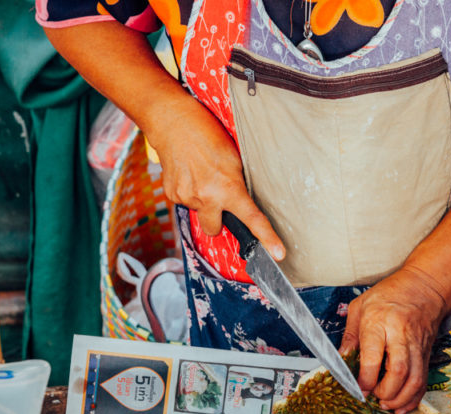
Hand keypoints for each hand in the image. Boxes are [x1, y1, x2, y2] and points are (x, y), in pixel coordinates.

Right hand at [143, 96, 285, 259]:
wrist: (172, 121)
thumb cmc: (206, 133)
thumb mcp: (233, 157)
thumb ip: (237, 183)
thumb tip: (239, 200)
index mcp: (228, 188)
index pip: (252, 219)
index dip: (267, 238)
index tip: (278, 254)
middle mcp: (206, 198)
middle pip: (214, 229)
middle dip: (216, 218)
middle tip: (216, 194)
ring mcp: (186, 198)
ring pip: (199, 212)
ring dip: (202, 200)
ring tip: (200, 173)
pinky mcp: (172, 194)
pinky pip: (185, 202)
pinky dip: (188, 191)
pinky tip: (188, 172)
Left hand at [340, 266, 449, 413]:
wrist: (426, 286)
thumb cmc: (390, 293)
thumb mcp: (360, 307)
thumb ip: (350, 336)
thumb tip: (341, 361)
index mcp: (380, 322)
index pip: (373, 356)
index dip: (365, 379)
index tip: (359, 390)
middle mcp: (401, 335)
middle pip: (398, 371)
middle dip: (386, 392)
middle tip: (374, 397)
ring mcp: (417, 346)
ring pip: (415, 379)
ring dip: (401, 399)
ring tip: (387, 405)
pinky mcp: (426, 353)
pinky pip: (424, 380)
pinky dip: (414, 397)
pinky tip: (402, 405)